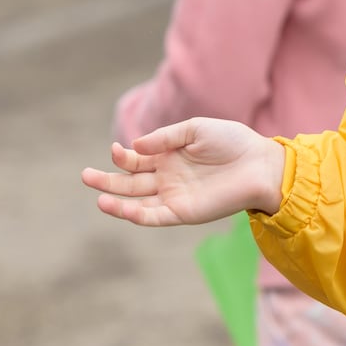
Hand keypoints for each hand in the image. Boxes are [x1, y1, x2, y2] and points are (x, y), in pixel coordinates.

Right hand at [81, 117, 285, 225]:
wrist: (260, 165)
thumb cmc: (233, 142)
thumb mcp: (196, 129)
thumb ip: (165, 137)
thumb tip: (135, 146)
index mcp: (169, 156)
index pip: (136, 159)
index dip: (123, 156)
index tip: (116, 150)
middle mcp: (168, 177)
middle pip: (130, 181)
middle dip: (107, 179)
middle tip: (84, 175)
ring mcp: (174, 196)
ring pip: (137, 201)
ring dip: (116, 199)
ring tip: (97, 195)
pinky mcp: (183, 212)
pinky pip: (154, 216)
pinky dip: (135, 214)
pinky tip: (119, 207)